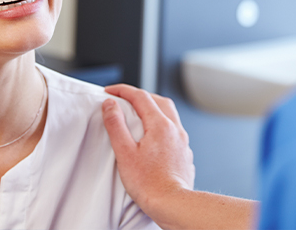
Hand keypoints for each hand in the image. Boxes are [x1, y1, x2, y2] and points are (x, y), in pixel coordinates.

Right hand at [102, 84, 195, 227]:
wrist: (173, 205)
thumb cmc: (149, 184)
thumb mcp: (125, 152)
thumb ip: (116, 125)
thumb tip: (110, 104)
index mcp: (160, 124)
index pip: (140, 96)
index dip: (123, 90)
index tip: (110, 91)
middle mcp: (174, 129)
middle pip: (158, 100)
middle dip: (140, 95)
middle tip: (124, 98)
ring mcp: (182, 141)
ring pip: (169, 113)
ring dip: (153, 107)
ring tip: (139, 113)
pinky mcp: (184, 153)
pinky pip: (174, 129)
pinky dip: (162, 123)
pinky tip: (154, 135)